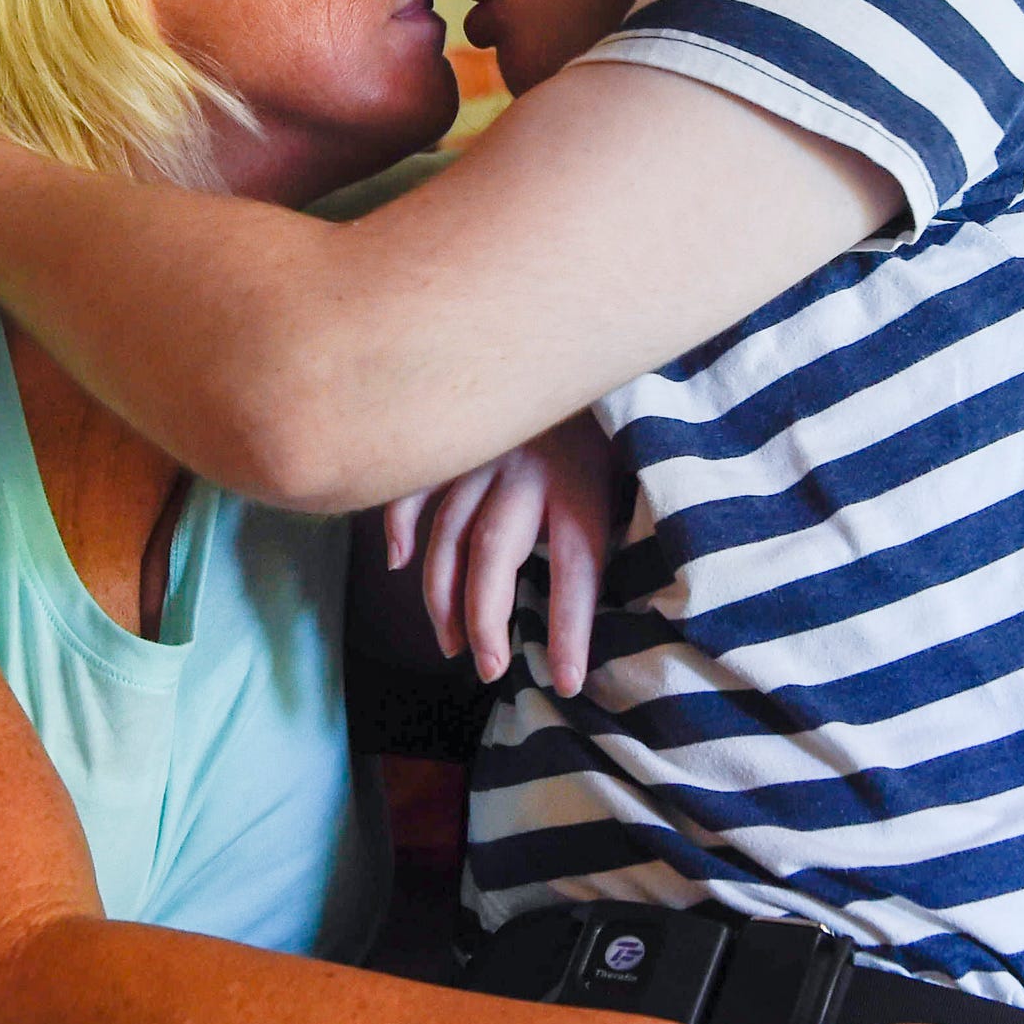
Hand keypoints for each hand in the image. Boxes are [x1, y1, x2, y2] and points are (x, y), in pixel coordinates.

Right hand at [380, 414, 614, 696]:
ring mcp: (484, 454)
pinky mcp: (455, 439)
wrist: (574, 340)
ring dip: (442, 595)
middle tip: (486, 669)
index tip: (570, 683)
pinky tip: (399, 562)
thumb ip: (601, 528)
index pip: (576, 573)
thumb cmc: (603, 425)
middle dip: (485, 620)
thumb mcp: (623, 473)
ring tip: (453, 644)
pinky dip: (400, 524)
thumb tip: (601, 605)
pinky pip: (415, 485)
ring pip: (449, 532)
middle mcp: (528, 474)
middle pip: (494, 553)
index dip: (570, 633)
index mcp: (581, 487)